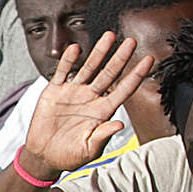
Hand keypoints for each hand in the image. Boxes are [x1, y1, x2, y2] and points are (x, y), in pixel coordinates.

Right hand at [16, 31, 155, 177]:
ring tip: (109, 35)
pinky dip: (68, 61)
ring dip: (99, 52)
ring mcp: (73, 93)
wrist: (43, 156)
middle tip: (132, 41)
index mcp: (102, 111)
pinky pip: (63, 72)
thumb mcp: (89, 150)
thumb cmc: (69, 156)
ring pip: (89, 68)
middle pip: (109, 74)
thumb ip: (103, 136)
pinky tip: (75, 48)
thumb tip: (120, 124)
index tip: (149, 59)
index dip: (137, 75)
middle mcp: (91, 98)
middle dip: (121, 57)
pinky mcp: (54, 92)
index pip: (124, 89)